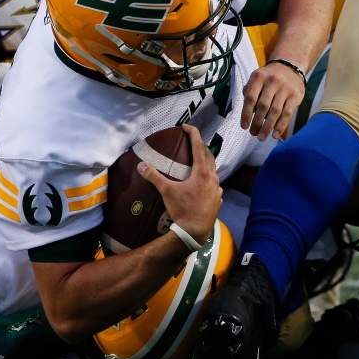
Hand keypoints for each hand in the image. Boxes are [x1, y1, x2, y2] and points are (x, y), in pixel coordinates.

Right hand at [136, 125, 220, 245]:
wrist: (194, 232)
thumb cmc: (182, 210)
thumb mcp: (166, 191)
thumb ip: (154, 176)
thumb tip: (141, 165)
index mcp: (202, 172)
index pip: (199, 146)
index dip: (193, 133)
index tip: (185, 126)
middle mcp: (213, 178)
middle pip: (208, 156)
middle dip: (200, 147)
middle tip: (190, 142)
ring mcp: (217, 189)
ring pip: (213, 171)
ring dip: (205, 164)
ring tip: (196, 163)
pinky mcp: (218, 200)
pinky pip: (214, 185)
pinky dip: (208, 180)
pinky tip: (202, 185)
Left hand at [242, 60, 305, 139]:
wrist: (290, 66)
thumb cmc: (269, 77)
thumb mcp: (257, 79)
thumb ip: (249, 93)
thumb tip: (247, 114)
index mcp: (259, 77)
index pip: (250, 98)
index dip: (246, 114)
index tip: (244, 126)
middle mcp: (272, 81)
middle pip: (263, 106)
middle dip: (257, 123)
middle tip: (253, 133)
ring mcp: (285, 88)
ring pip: (275, 111)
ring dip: (267, 127)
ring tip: (261, 136)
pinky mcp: (295, 95)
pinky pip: (287, 113)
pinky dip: (281, 125)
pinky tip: (275, 134)